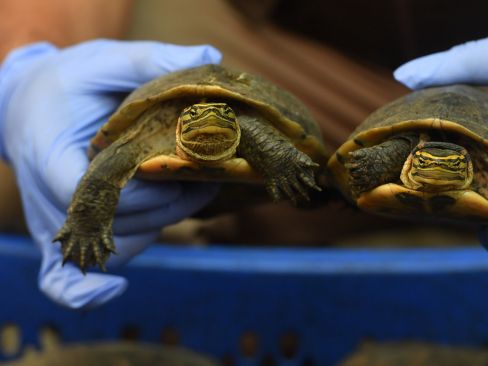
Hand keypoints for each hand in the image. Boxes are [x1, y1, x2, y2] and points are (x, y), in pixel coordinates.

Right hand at [0, 40, 221, 307]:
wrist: (25, 107)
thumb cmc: (65, 85)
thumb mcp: (100, 60)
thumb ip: (148, 59)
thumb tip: (210, 56)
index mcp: (50, 156)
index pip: (91, 193)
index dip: (139, 190)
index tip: (178, 170)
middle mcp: (50, 199)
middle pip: (114, 224)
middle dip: (167, 204)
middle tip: (207, 177)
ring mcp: (57, 222)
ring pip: (112, 246)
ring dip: (158, 223)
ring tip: (196, 190)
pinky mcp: (63, 234)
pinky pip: (63, 279)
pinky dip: (85, 291)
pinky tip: (112, 291)